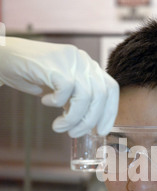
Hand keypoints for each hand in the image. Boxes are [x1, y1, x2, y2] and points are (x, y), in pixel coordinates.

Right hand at [0, 37, 118, 135]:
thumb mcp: (62, 90)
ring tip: (59, 126)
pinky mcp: (54, 63)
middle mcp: (83, 60)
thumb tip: (89, 124)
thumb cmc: (33, 75)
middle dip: (89, 121)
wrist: (4, 57)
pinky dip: (57, 102)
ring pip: (85, 96)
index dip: (110, 112)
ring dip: (73, 118)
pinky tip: (46, 102)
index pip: (111, 89)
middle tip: (75, 134)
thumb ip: (77, 101)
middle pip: (101, 95)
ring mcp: (70, 60)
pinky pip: (66, 90)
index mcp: (89, 66)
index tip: (101, 130)